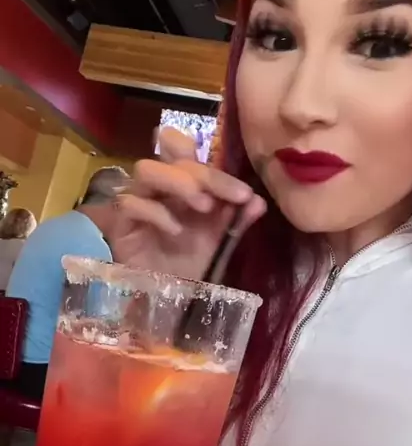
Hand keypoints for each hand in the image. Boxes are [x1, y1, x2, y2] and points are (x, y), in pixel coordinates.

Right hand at [111, 127, 266, 280]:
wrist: (170, 297)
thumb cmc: (192, 262)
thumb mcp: (221, 239)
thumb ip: (237, 218)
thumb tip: (258, 201)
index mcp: (182, 182)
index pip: (183, 148)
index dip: (210, 160)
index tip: (242, 191)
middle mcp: (159, 186)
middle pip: (172, 158)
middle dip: (206, 175)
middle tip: (233, 198)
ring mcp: (137, 200)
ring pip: (145, 170)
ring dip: (178, 182)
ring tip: (204, 207)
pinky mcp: (121, 222)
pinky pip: (130, 204)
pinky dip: (157, 213)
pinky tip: (176, 232)